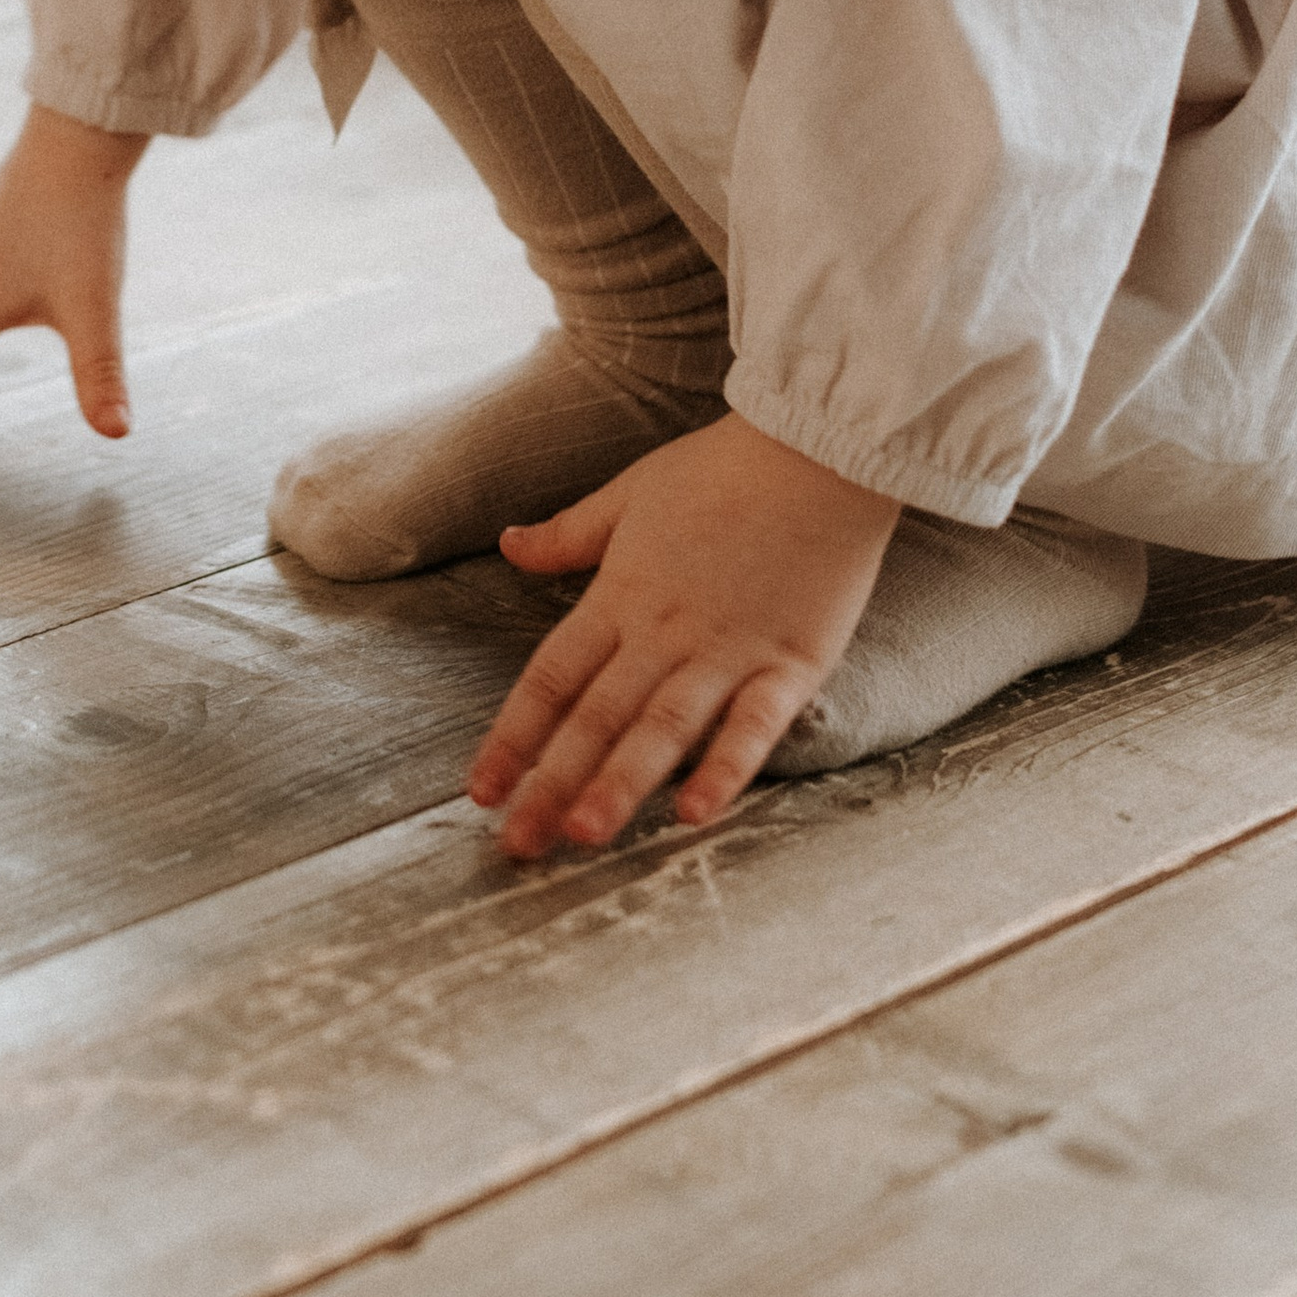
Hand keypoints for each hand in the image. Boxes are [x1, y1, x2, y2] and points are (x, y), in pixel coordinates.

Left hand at [470, 413, 900, 854]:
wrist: (817, 450)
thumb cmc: (723, 469)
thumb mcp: (630, 494)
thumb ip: (569, 535)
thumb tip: (508, 545)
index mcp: (621, 594)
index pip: (552, 676)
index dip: (513, 736)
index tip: (479, 791)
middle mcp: (664, 631)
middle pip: (597, 716)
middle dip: (552, 783)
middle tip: (517, 846)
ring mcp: (728, 650)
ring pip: (663, 727)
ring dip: (621, 783)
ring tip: (582, 834)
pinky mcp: (791, 663)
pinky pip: (753, 726)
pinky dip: (725, 768)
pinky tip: (696, 813)